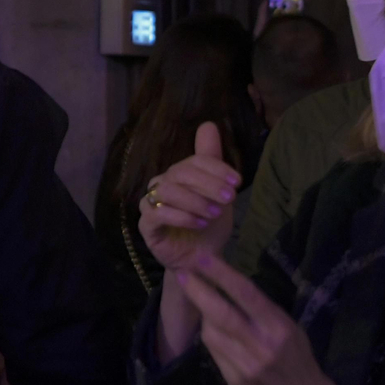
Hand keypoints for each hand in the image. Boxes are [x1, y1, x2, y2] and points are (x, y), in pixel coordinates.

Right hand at [138, 122, 241, 272]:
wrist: (200, 260)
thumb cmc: (207, 224)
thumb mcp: (217, 193)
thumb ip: (211, 161)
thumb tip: (208, 124)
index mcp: (179, 175)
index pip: (193, 161)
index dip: (216, 168)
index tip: (237, 182)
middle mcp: (161, 185)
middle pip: (180, 173)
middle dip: (209, 184)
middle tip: (230, 199)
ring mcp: (151, 204)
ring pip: (167, 190)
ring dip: (195, 200)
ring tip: (214, 214)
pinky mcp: (146, 226)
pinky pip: (156, 213)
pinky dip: (181, 216)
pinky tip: (199, 223)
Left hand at [175, 252, 336, 384]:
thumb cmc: (298, 357)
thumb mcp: (289, 327)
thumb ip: (261, 310)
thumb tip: (228, 284)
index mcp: (279, 328)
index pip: (247, 295)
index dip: (223, 275)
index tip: (202, 258)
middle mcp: (261, 346)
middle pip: (222, 315)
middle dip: (199, 292)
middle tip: (182, 274)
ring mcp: (246, 366)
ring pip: (212, 334)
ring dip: (202, 315)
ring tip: (202, 303)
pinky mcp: (234, 382)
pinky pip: (214, 352)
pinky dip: (210, 337)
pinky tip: (212, 330)